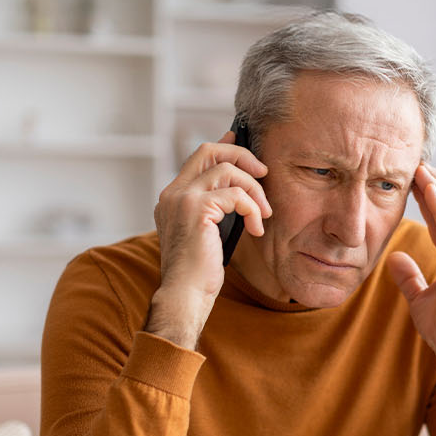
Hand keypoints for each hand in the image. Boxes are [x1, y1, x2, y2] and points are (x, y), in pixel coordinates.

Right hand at [145, 131, 271, 348]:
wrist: (185, 296)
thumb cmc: (198, 272)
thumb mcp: (207, 233)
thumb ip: (216, 208)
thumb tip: (238, 186)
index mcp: (171, 198)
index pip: (197, 157)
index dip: (222, 146)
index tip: (239, 139)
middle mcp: (172, 194)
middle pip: (209, 151)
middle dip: (242, 156)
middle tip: (264, 173)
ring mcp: (182, 199)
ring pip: (227, 170)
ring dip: (254, 190)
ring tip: (264, 213)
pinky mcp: (197, 209)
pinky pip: (236, 195)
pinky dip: (253, 209)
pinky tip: (257, 229)